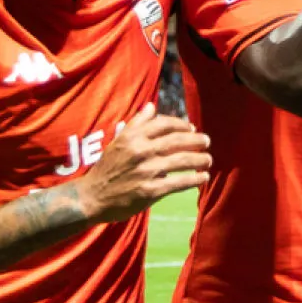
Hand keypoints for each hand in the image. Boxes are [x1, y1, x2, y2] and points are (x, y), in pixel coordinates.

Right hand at [75, 110, 210, 222]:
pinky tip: (203, 178)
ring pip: (182, 160)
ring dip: (200, 159)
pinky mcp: (151, 191)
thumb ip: (136, 124)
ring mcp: (147, 171)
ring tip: (208, 160)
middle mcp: (141, 151)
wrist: (93, 197)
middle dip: (197, 140)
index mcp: (133, 137)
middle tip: (207, 142)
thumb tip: (151, 106)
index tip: (192, 127)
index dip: (182, 124)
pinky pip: (179, 182)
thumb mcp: (118, 142)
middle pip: (178, 140)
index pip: (165, 124)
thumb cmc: (107, 168)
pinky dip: (195, 179)